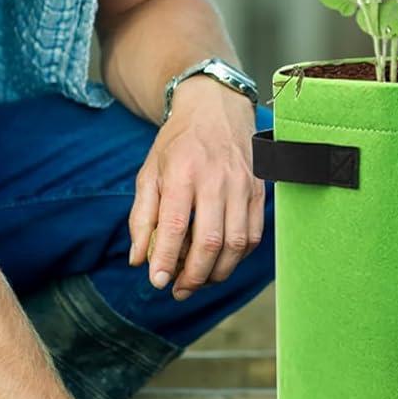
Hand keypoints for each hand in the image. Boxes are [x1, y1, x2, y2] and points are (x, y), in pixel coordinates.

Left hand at [128, 82, 263, 298]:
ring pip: (236, 243)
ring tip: (199, 280)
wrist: (216, 109)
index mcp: (182, 173)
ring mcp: (242, 186)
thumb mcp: (149, 172)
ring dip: (217, 272)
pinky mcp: (259, 191)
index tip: (158, 282)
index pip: (175, 226)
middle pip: (210, 242)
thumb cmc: (178, 143)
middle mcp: (215, 180)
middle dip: (194, 275)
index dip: (166, 260)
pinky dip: (238, 257)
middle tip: (179, 289)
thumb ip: (142, 216)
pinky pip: (253, 235)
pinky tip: (221, 261)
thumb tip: (138, 259)